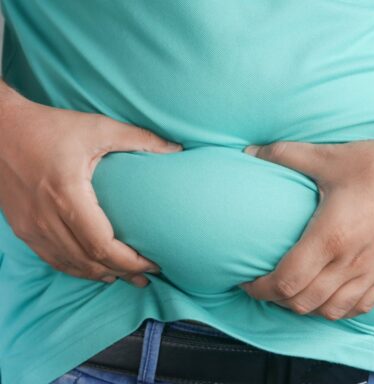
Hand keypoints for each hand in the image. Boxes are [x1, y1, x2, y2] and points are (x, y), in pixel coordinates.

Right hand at [0, 84, 181, 286]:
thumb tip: (176, 150)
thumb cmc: (49, 126)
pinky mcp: (23, 228)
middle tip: (146, 277)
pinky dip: (76, 269)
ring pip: (70, 265)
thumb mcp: (98, 127)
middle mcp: (46, 217)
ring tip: (126, 278)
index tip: (153, 264)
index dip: (130, 261)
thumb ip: (140, 139)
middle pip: (89, 261)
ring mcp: (30, 226)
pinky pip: (52, 259)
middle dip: (122, 273)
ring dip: (100, 275)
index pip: (102, 245)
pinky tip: (94, 271)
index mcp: (67, 194)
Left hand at [239, 130, 373, 318]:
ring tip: (293, 293)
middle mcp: (350, 262)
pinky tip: (329, 297)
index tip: (248, 281)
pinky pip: (361, 307)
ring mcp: (373, 272)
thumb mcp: (327, 157)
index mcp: (330, 237)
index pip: (287, 281)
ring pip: (331, 311)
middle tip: (265, 286)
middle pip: (304, 302)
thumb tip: (249, 152)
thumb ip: (284, 155)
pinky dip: (338, 309)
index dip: (261, 288)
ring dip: (305, 307)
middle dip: (276, 300)